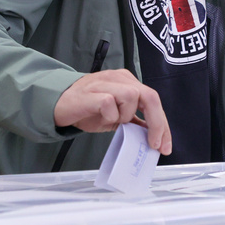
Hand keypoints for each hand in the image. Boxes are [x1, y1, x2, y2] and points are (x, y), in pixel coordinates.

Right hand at [54, 70, 171, 154]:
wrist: (59, 105)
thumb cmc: (88, 110)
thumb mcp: (116, 116)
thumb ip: (134, 120)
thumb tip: (154, 135)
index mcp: (128, 82)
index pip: (153, 100)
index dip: (163, 124)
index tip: (164, 146)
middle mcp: (120, 78)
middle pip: (149, 96)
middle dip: (157, 123)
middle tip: (154, 145)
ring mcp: (105, 82)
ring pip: (131, 97)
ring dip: (125, 116)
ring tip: (112, 121)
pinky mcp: (92, 91)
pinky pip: (110, 104)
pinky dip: (109, 116)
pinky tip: (100, 118)